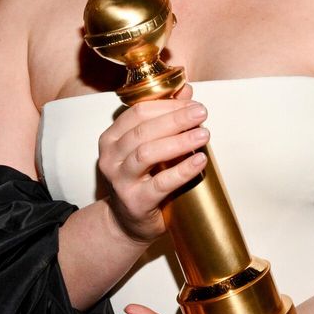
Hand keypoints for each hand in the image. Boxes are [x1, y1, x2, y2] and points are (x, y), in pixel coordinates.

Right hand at [97, 85, 208, 244]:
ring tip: (203, 134)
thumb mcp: (149, 146)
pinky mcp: (134, 201)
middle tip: (202, 113)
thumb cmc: (142, 178)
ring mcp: (120, 180)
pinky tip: (199, 160)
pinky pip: (160, 183)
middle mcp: (110, 156)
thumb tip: (186, 90)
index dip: (168, 105)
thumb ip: (165, 117)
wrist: (128, 222)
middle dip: (176, 119)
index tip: (194, 103)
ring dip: (179, 141)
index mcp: (112, 137)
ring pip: (147, 153)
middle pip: (144, 130)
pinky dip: (182, 170)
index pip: (139, 112)